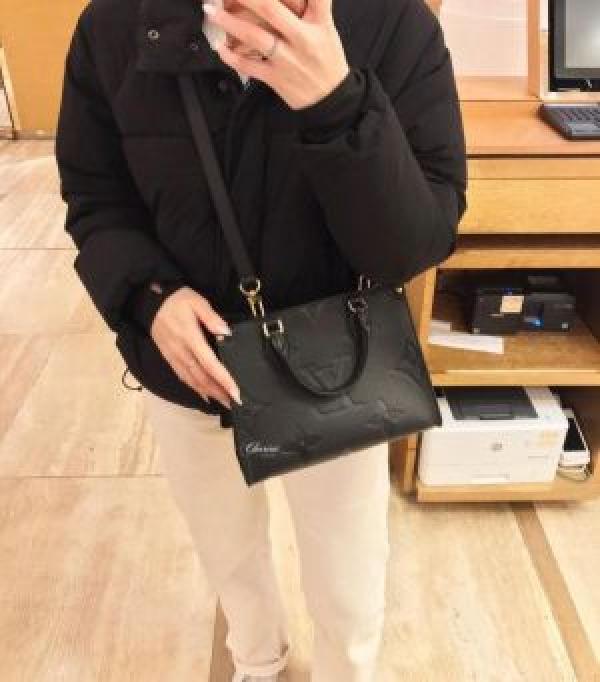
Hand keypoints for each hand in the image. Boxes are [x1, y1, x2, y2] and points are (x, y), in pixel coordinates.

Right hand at [150, 286, 240, 408]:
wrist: (150, 302)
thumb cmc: (177, 300)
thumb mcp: (197, 302)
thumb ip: (212, 317)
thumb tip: (226, 332)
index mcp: (190, 338)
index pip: (210, 364)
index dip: (224, 380)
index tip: (236, 393)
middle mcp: (181, 352)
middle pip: (202, 378)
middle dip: (219, 392)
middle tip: (236, 403)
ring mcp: (174, 357)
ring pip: (193, 380)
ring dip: (209, 393)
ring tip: (224, 402)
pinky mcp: (169, 358)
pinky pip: (183, 377)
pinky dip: (195, 389)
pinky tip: (205, 395)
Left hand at [202, 0, 349, 109]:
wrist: (330, 100)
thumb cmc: (326, 60)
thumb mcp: (327, 28)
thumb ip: (314, 6)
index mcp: (319, 22)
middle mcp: (303, 39)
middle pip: (270, 9)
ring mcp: (288, 60)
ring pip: (255, 37)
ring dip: (230, 22)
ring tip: (212, 12)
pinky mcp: (277, 79)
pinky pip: (249, 66)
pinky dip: (231, 57)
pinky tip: (219, 47)